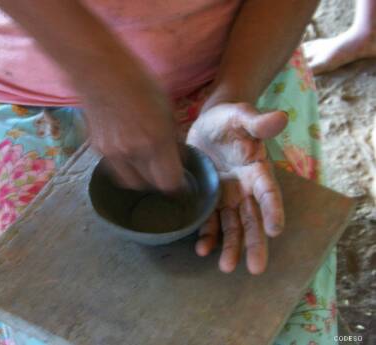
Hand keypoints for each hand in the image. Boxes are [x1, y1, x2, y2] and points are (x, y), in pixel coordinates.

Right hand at [86, 83, 183, 192]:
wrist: (100, 72)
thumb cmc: (139, 82)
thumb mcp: (167, 108)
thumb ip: (173, 137)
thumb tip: (178, 157)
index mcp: (156, 140)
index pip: (169, 182)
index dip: (178, 184)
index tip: (181, 179)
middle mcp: (134, 152)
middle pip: (151, 186)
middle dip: (161, 181)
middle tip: (165, 170)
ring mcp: (113, 154)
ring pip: (132, 183)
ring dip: (143, 179)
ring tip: (148, 166)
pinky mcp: (98, 151)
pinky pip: (116, 170)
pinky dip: (127, 168)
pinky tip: (130, 153)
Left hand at [187, 102, 287, 273]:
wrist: (208, 125)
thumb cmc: (228, 119)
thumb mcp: (241, 115)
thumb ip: (257, 121)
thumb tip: (281, 117)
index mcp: (257, 169)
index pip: (268, 191)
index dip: (273, 209)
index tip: (275, 230)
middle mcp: (245, 188)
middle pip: (252, 219)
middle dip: (254, 243)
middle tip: (256, 268)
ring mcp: (227, 196)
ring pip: (232, 226)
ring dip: (231, 247)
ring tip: (226, 267)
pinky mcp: (210, 199)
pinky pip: (210, 221)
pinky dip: (207, 235)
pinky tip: (201, 249)